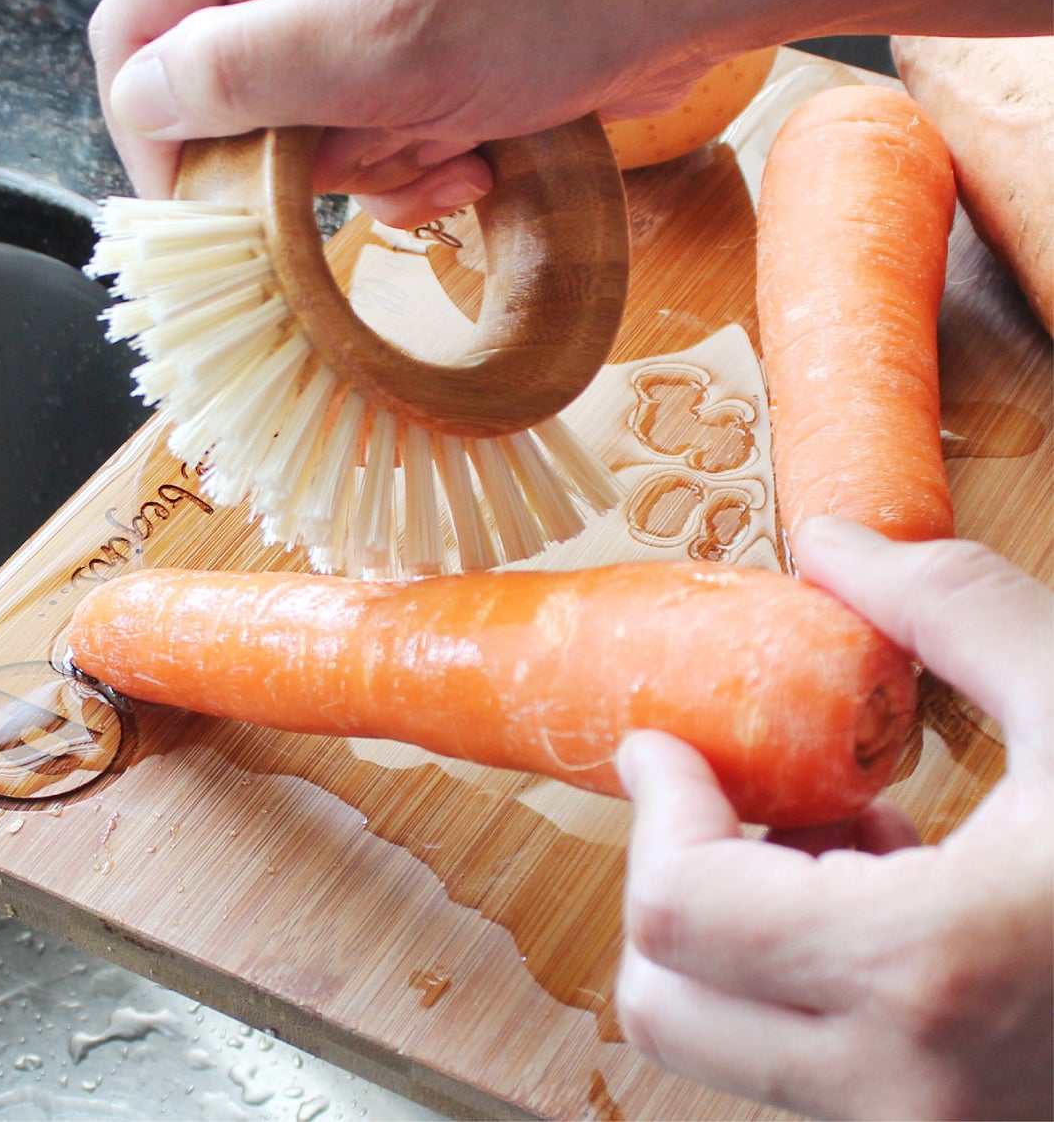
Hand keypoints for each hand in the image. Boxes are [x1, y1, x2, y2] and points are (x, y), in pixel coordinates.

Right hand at [88, 0, 1049, 228]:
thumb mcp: (378, 40)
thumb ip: (238, 74)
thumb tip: (140, 101)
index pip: (138, 30)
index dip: (163, 133)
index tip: (215, 215)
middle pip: (220, 89)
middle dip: (300, 152)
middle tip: (381, 155)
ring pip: (294, 126)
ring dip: (369, 162)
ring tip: (450, 142)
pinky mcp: (395, 34)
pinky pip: (357, 127)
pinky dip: (407, 159)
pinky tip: (470, 155)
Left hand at [615, 517, 1052, 1120]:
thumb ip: (953, 607)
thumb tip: (830, 541)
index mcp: (931, 970)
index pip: (680, 914)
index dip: (654, 809)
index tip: (662, 745)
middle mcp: (910, 1090)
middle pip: (664, 1002)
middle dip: (673, 878)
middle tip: (727, 793)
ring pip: (725, 1043)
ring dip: (735, 929)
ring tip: (839, 837)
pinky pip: (802, 1069)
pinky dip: (797, 978)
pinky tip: (891, 893)